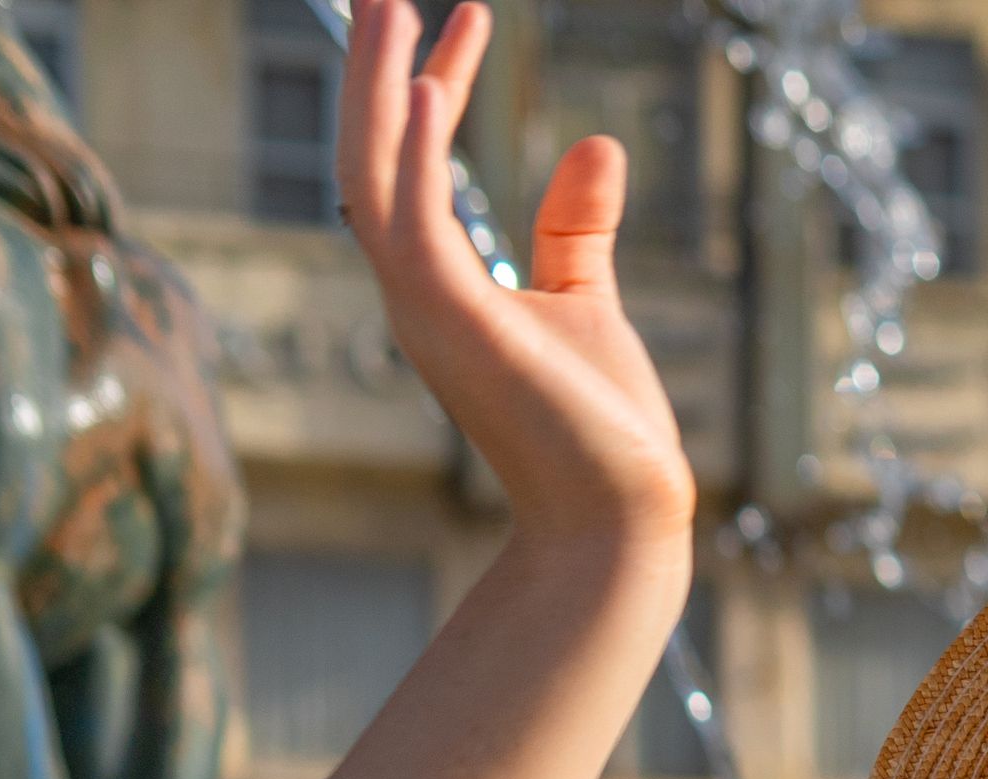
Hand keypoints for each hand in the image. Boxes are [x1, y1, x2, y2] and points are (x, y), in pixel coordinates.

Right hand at [340, 0, 694, 546]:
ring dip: (379, 86)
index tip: (467, 16)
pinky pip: (412, 222)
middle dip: (371, 68)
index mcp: (437, 284)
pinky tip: (421, 86)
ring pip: (373, 174)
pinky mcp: (455, 321)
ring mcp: (425, 307)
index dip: (432, 85)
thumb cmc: (601, 428)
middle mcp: (413, 291)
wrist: (620, 517)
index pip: (410, 167)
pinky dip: (411, 153)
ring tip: (394, 2)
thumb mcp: (587, 303)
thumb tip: (595, 143)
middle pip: (367, 156)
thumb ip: (575, 228)